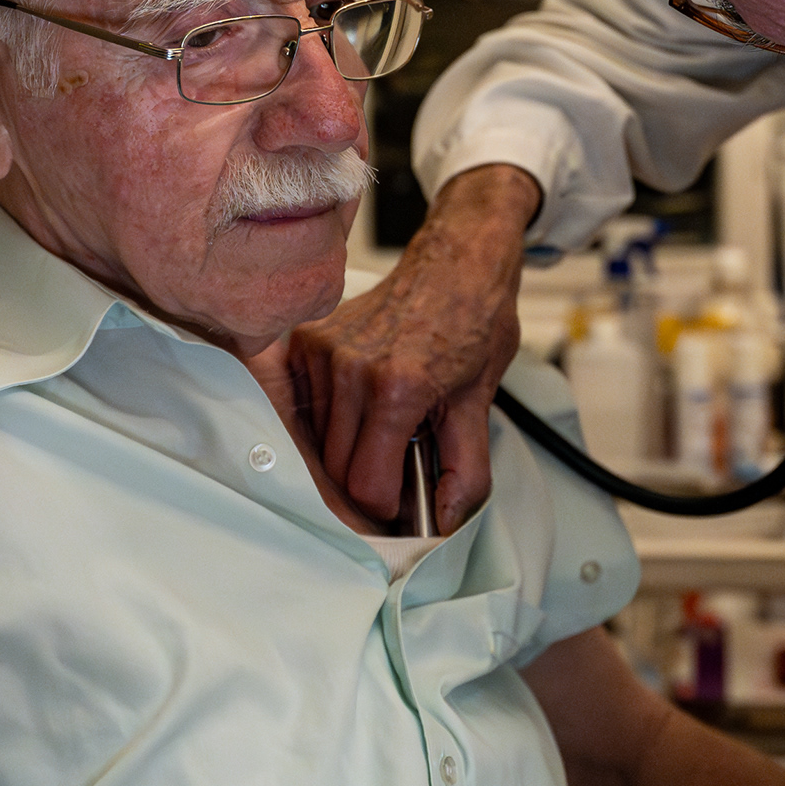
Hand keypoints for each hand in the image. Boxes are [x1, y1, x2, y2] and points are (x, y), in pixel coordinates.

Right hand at [289, 164, 541, 531]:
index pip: (365, 484)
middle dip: (366, 482)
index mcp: (397, 387)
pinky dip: (331, 419)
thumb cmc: (473, 324)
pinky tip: (361, 405)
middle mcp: (351, 368)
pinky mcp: (306, 340)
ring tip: (385, 426)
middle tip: (399, 468)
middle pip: (335, 469)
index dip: (385, 507)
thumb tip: (444, 522)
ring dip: (347, 450)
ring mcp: (323, 350)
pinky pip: (305, 406)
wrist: (457, 264)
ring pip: (316, 441)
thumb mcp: (479, 403)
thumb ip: (464, 470)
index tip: (402, 504)